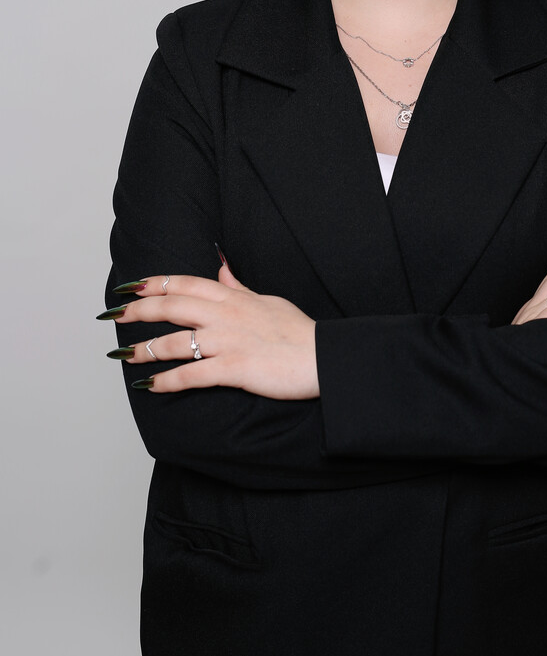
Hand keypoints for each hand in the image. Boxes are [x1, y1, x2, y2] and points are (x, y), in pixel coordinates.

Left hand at [103, 265, 318, 398]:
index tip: (131, 287)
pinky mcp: (234, 367)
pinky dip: (167, 381)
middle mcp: (226, 314)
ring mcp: (228, 341)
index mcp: (234, 297)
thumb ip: (240, 288)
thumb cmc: (299, 332)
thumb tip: (221, 270)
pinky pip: (191, 374)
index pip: (185, 283)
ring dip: (145, 350)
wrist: (323, 357)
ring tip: (125, 356)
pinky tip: (151, 385)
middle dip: (138, 311)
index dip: (154, 283)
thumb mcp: (268, 301)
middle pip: (171, 306)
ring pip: (174, 341)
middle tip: (114, 315)